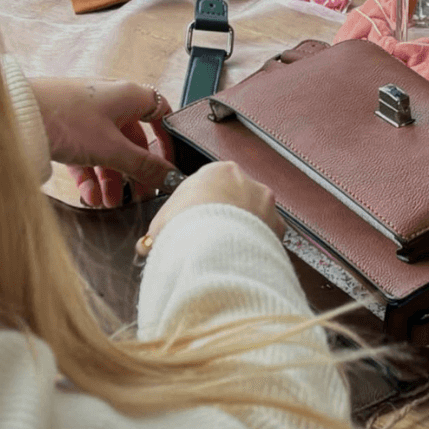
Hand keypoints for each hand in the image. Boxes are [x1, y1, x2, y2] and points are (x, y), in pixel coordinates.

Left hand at [30, 79, 176, 208]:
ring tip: (110, 203)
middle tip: (139, 195)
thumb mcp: (111, 148)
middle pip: (133, 139)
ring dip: (112, 178)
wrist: (13, 112)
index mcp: (128, 96)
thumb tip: (170, 177)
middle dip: (135, 170)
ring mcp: (87, 116)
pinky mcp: (66, 128)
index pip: (160, 112)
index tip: (169, 164)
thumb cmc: (64, 118)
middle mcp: (110, 102)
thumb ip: (143, 165)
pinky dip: (90, 175)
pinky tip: (90, 197)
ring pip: (109, 150)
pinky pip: (87, 154)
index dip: (168, 139)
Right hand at [136, 161, 283, 255]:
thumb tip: (150, 244)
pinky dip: (257, 245)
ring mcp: (266, 203)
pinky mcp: (277, 227)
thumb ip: (161, 228)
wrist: (211, 249)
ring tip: (226, 251)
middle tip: (211, 238)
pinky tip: (242, 258)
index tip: (195, 220)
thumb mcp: (161, 222)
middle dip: (227, 215)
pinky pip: (268, 235)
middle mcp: (248, 181)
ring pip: (255, 215)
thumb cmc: (185, 227)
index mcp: (220, 171)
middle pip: (237, 196)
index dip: (202, 204)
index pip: (213, 182)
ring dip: (244, 229)